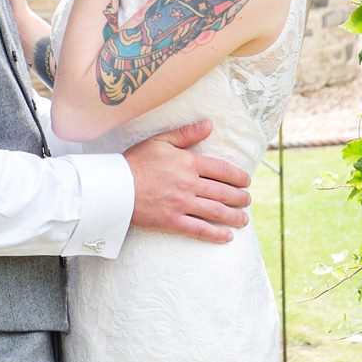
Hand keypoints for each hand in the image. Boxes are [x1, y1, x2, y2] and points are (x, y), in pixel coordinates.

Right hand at [122, 119, 252, 242]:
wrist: (114, 187)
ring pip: (216, 212)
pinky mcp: (172, 221)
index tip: (246, 181)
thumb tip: (209, 125)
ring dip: (234, 217)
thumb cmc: (135, 162)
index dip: (238, 177)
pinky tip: (227, 236)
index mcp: (187, 162)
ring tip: (243, 219)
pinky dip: (216, 234)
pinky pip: (200, 229)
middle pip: (223, 192)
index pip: (221, 170)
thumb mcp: (159, 141)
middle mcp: (188, 183)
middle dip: (240, 198)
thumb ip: (185, 134)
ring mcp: (181, 204)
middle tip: (247, 200)